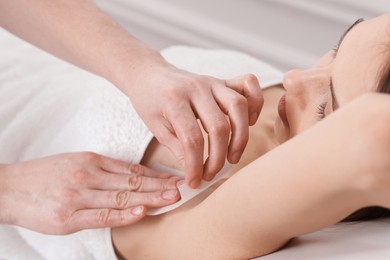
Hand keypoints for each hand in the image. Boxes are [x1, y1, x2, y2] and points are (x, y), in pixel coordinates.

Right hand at [0, 152, 179, 233]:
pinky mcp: (68, 217)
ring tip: (170, 198)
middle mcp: (88, 175)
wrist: (9, 188)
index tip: (174, 178)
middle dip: (159, 185)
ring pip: (121, 197)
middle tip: (182, 188)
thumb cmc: (46, 175)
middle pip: (131, 181)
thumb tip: (135, 176)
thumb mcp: (77, 162)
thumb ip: (105, 169)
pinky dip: (123, 214)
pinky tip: (141, 212)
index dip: (156, 175)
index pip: (132, 169)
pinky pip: (101, 215)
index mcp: (93, 161)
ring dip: (149, 198)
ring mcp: (79, 196)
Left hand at [126, 61, 262, 187]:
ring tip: (233, 157)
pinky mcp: (222, 80)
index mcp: (174, 100)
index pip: (192, 139)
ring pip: (239, 106)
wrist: (148, 74)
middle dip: (218, 157)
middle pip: (218, 126)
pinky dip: (255, 103)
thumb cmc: (149, 101)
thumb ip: (177, 147)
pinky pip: (248, 84)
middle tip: (211, 174)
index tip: (194, 181)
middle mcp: (196, 88)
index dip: (195, 165)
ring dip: (241, 137)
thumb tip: (195, 170)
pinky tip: (248, 122)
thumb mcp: (155, 127)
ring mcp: (211, 82)